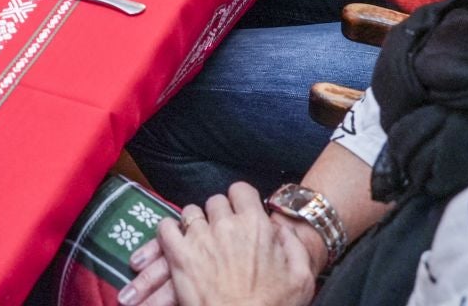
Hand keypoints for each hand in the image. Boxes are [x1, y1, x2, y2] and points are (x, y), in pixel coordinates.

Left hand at [123, 184, 313, 305]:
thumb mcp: (301, 278)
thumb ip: (294, 246)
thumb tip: (281, 230)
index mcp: (256, 225)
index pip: (241, 190)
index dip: (240, 201)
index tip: (240, 213)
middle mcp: (226, 225)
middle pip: (216, 201)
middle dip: (219, 215)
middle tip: (223, 235)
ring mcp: (199, 238)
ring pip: (190, 212)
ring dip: (195, 223)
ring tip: (200, 241)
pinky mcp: (179, 254)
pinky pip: (166, 227)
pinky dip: (169, 231)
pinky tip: (176, 242)